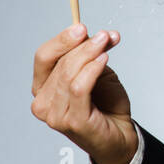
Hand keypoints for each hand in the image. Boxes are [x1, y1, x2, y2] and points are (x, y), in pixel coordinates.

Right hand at [30, 23, 138, 163]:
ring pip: (69, 73)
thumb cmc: (106, 106)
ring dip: (90, 54)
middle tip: (105, 36)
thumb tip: (98, 35)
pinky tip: (103, 60)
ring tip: (107, 44)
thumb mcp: (97, 72)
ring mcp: (55, 115)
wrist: (121, 136)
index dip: (62, 40)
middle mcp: (43, 103)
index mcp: (43, 88)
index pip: (44, 57)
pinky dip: (92, 70)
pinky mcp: (72, 122)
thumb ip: (90, 56)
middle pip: (59, 63)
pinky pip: (79, 88)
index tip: (81, 27)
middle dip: (84, 45)